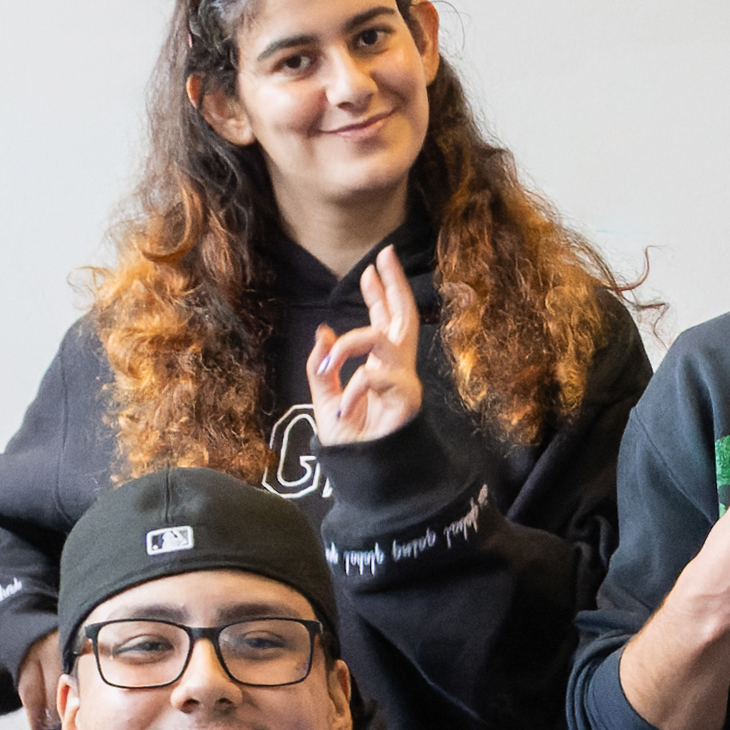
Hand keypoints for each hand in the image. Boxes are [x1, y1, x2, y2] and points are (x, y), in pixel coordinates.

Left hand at [303, 243, 426, 455]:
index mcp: (380, 366)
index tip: (371, 267)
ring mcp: (404, 381)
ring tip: (331, 360)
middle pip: (404, 316)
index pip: (383, 321)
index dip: (379, 293)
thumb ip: (322, 367)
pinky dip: (354, 387)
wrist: (363, 474)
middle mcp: (396, 368)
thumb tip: (322, 331)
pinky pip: (376, 376)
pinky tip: (343, 407)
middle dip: (395, 284)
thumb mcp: (324, 399)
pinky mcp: (406, 399)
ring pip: (383, 338)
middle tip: (386, 255)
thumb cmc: (351, 442)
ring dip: (351, 343)